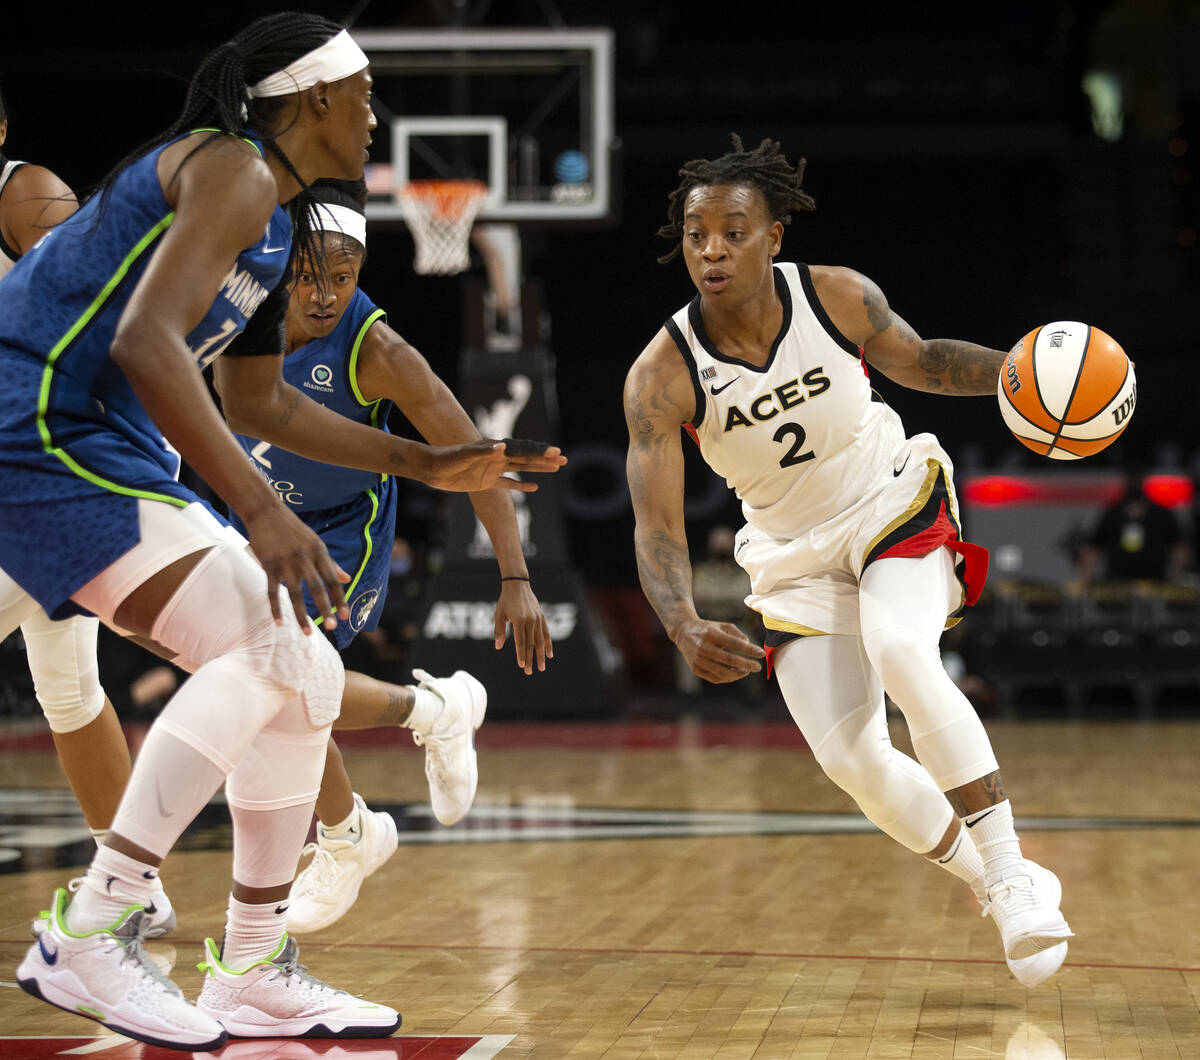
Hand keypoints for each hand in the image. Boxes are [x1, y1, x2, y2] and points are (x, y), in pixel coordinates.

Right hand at [241, 505, 349, 631]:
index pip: (333, 579)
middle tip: (332, 627)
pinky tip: (279, 623)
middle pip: (317, 588)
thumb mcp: (316, 542)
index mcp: (319, 552)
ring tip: (308, 633)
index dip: (340, 598)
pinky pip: (272, 592)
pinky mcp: (269, 565)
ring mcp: (286, 562)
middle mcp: (305, 558)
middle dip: (326, 609)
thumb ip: (331, 563)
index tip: (346, 616)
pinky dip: (276, 608)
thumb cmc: (293, 529)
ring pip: (295, 594)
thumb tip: (348, 579)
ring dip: (302, 615)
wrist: (266, 512)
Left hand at [424, 439, 566, 492]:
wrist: (432, 468)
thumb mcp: (465, 454)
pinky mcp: (486, 481)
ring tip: (555, 469)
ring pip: (521, 469)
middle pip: (526, 458)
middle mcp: (497, 458)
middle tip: (563, 459)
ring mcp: (493, 470)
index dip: (539, 452)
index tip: (555, 452)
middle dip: (545, 459)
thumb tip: (503, 447)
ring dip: (538, 469)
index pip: (522, 450)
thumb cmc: (447, 458)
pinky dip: (521, 485)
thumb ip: (483, 451)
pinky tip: (534, 487)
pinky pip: (508, 484)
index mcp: (495, 449)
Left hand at [494, 580, 552, 674]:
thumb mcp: (498, 614)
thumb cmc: (505, 601)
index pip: (520, 641)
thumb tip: (498, 647)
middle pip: (530, 644)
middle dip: (530, 659)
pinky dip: (548, 644)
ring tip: (541, 667)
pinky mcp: (542, 618)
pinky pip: (546, 633)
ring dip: (540, 655)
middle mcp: (530, 620)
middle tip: (528, 672)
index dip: (521, 654)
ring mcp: (537, 619)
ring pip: (540, 641)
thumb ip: (499, 631)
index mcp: (519, 620)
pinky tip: (550, 655)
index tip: (521, 665)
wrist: (518, 585)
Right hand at [674, 619, 764, 683]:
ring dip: (738, 674)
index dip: (749, 650)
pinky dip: (727, 678)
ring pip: (722, 672)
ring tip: (747, 671)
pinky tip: (735, 674)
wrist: (684, 632)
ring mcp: (698, 659)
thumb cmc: (708, 629)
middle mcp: (703, 647)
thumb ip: (738, 635)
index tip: (761, 654)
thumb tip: (750, 647)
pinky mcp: (695, 668)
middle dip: (746, 664)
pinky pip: (714, 678)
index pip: (734, 644)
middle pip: (729, 660)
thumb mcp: (723, 626)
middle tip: (758, 667)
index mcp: (711, 634)